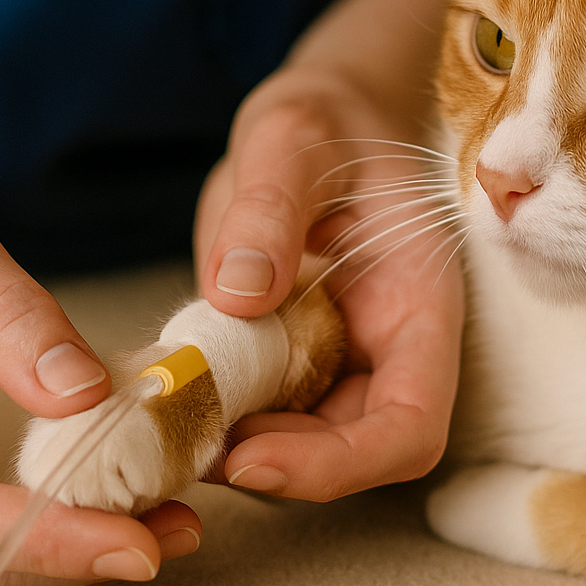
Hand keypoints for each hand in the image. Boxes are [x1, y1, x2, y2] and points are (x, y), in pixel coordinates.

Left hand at [194, 69, 464, 501]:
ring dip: (236, 448)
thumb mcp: (291, 137)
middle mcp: (389, 348)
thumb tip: (237, 293)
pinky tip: (165, 390)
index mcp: (420, 304)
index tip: (251, 459)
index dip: (340, 464)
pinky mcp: (292, 362)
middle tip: (185, 442)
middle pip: (355, 451)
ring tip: (165, 416)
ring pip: (302, 444)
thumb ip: (268, 205)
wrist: (316, 123)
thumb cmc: (324, 119)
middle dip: (276, 466)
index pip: (411, 427)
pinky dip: (213, 415)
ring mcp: (342, 361)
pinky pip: (260, 412)